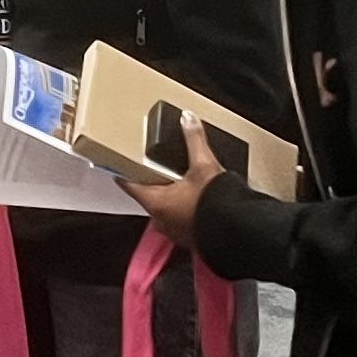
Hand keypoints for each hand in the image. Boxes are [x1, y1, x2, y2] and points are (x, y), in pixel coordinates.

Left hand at [125, 123, 229, 247]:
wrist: (238, 231)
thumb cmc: (216, 204)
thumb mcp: (204, 165)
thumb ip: (194, 140)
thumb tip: (187, 118)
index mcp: (157, 203)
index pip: (130, 185)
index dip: (124, 172)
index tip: (119, 165)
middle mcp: (161, 220)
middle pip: (148, 196)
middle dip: (152, 183)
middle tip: (156, 168)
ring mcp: (175, 232)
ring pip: (164, 209)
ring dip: (169, 197)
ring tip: (179, 183)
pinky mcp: (190, 238)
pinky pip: (180, 220)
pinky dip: (183, 209)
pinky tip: (196, 201)